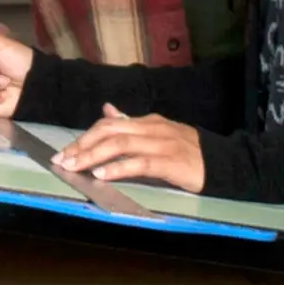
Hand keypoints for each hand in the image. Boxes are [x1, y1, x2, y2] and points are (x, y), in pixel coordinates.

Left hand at [52, 105, 205, 193]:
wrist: (221, 163)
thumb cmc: (187, 151)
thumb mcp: (157, 133)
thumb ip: (130, 123)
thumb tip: (107, 109)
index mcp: (147, 122)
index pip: (109, 124)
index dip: (85, 136)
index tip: (65, 151)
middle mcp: (151, 128)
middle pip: (110, 132)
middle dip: (83, 145)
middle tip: (62, 160)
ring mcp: (161, 144)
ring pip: (121, 145)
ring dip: (94, 155)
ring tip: (75, 167)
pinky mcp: (170, 163)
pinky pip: (140, 163)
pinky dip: (119, 168)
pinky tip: (103, 174)